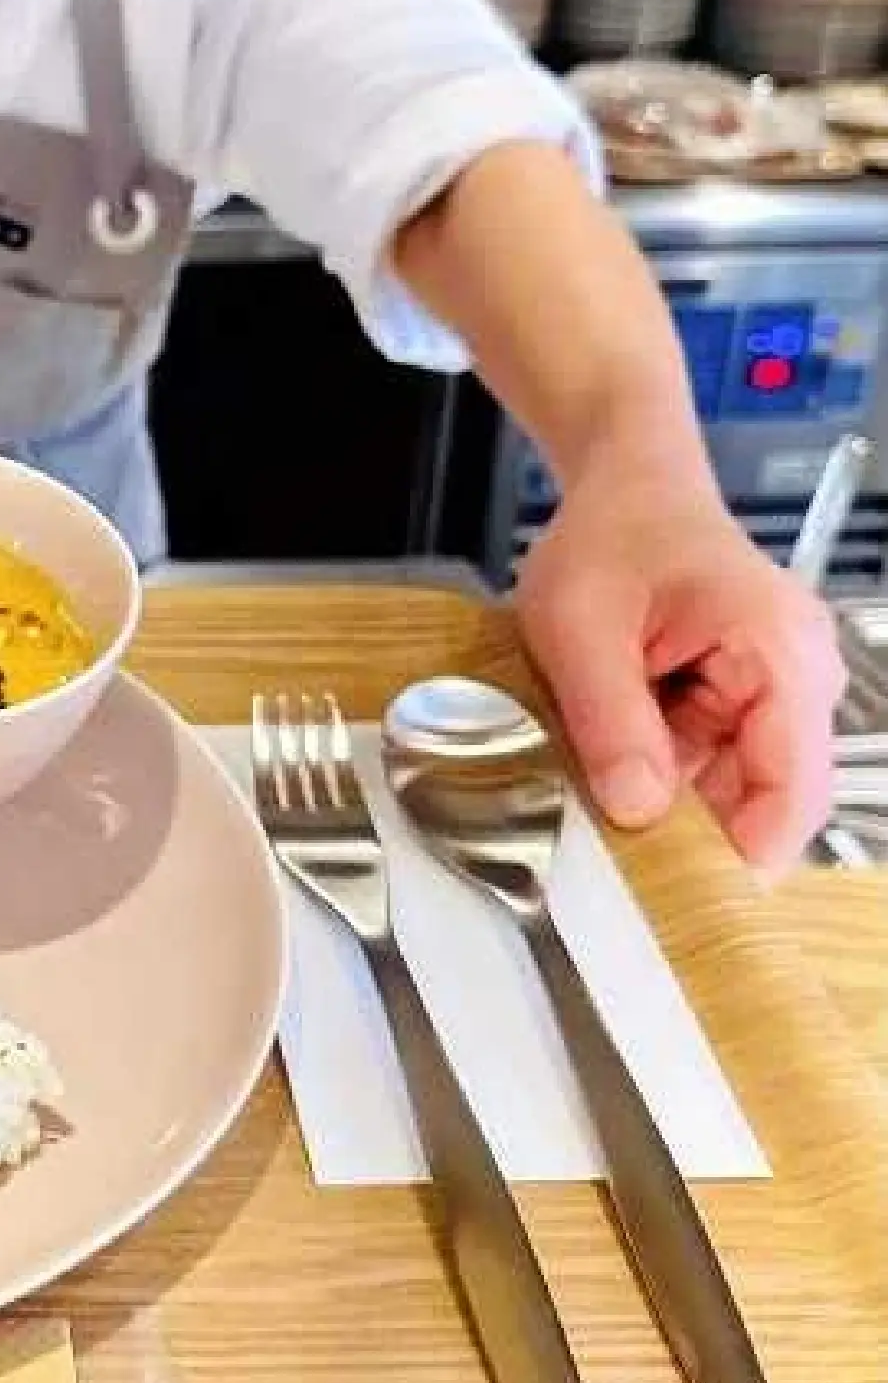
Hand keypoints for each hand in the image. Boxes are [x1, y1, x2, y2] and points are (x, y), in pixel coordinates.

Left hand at [516, 458, 841, 872]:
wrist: (627, 487)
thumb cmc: (611, 535)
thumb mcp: (580, 624)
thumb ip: (611, 717)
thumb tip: (638, 813)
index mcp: (781, 656)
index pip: (791, 794)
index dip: (735, 856)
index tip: (668, 895)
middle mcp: (802, 681)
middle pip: (764, 803)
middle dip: (689, 829)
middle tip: (605, 841)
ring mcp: (780, 695)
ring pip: (732, 792)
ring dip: (668, 799)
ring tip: (598, 773)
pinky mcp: (750, 704)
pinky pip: (714, 767)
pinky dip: (663, 773)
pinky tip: (614, 753)